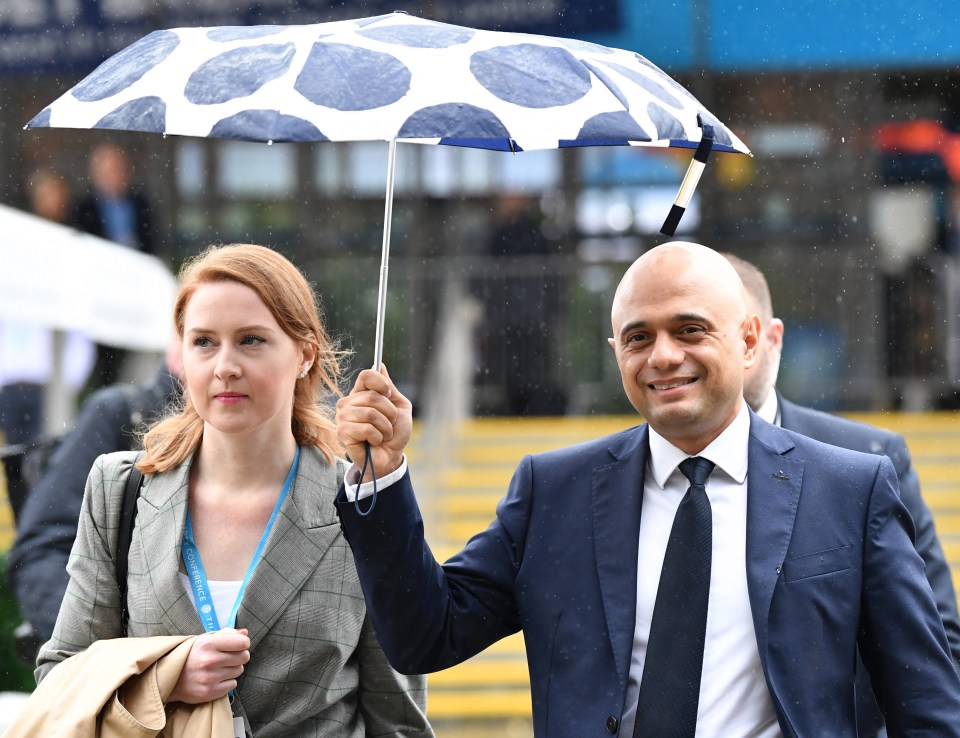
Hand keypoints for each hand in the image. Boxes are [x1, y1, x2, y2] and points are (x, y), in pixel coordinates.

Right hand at [168, 628, 250, 703]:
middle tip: (228, 657)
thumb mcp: (205, 639)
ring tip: (219, 668)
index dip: (243, 643)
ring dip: (233, 669)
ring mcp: (210, 678)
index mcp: (208, 644)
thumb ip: (227, 634)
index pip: (242, 642)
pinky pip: (233, 684)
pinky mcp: (210, 692)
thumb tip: (245, 633)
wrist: (170, 678)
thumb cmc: (192, 655)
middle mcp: (209, 661)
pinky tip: (216, 678)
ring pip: (239, 670)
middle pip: (244, 657)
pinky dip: (227, 681)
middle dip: (239, 656)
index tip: (238, 645)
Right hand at [336, 365, 411, 479]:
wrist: (391, 457)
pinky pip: (366, 428)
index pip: (366, 376)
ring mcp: (343, 417)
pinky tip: (374, 442)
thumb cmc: (394, 433)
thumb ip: (389, 387)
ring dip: (385, 427)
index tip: (389, 394)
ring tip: (382, 435)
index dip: (381, 383)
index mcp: (361, 393)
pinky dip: (377, 437)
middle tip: (389, 424)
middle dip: (390, 413)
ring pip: (371, 413)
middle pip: (373, 396)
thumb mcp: (399, 407)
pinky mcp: (342, 432)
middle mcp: (348, 402)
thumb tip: (380, 365)